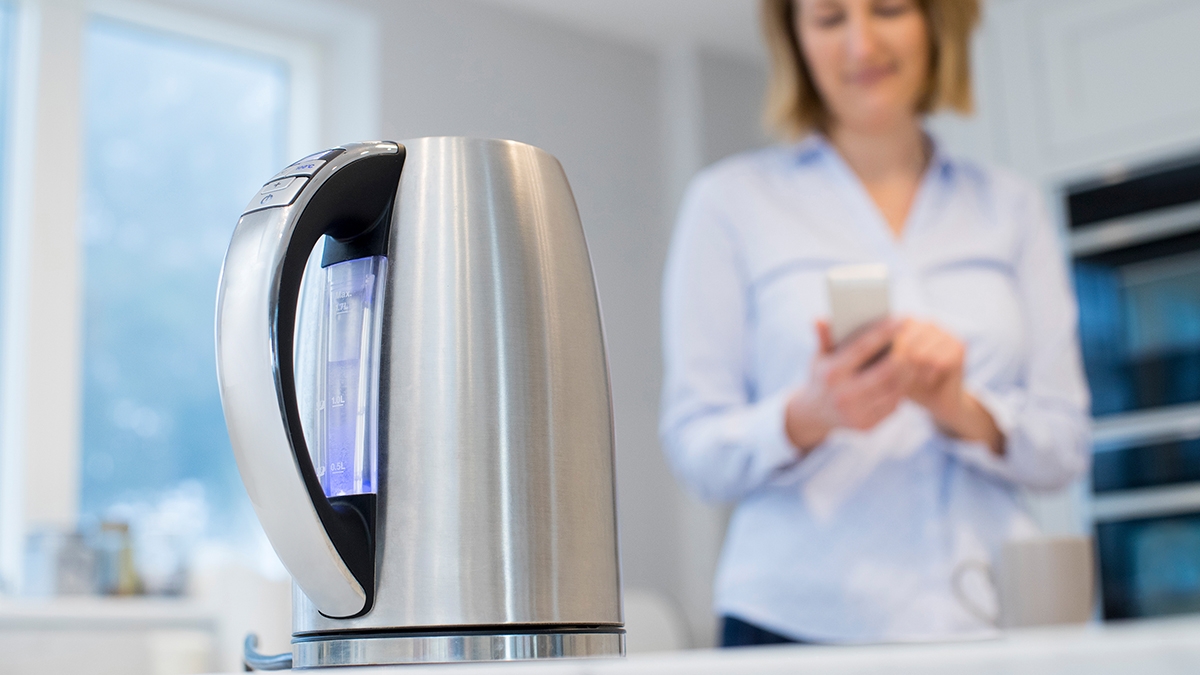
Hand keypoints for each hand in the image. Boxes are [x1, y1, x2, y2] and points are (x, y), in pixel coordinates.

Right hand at [785, 318, 908, 453]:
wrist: (814, 414)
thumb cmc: (821, 376)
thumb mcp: (818, 357)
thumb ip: (823, 337)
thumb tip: (819, 319)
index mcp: (831, 374)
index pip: (862, 348)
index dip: (883, 332)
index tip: (901, 320)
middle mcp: (843, 395)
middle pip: (884, 372)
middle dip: (903, 355)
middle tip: (915, 340)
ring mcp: (855, 413)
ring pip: (893, 390)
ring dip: (907, 373)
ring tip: (915, 358)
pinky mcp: (866, 426)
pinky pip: (893, 406)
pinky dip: (902, 390)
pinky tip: (906, 378)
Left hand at [892, 319, 1003, 454]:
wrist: (936, 399)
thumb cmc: (907, 383)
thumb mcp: (889, 368)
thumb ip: (881, 357)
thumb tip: (864, 354)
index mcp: (909, 322)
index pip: (892, 332)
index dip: (887, 354)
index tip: (882, 372)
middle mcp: (928, 322)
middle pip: (906, 343)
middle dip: (900, 366)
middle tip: (900, 380)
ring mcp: (945, 332)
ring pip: (921, 354)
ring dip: (915, 373)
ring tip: (914, 380)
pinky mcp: (960, 346)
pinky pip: (938, 362)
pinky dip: (930, 375)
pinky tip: (928, 380)